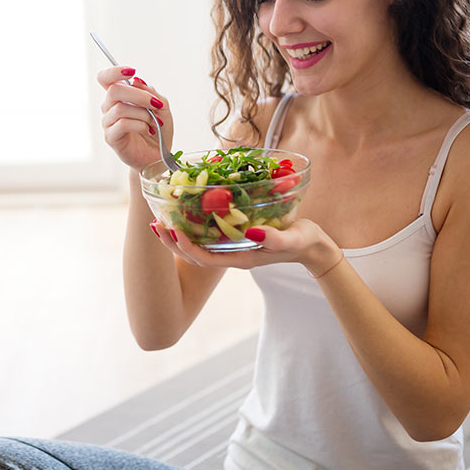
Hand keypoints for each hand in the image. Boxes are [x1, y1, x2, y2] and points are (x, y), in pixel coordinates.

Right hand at [97, 67, 172, 170]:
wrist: (159, 156)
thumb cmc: (159, 130)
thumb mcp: (161, 106)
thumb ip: (150, 92)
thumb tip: (136, 81)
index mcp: (119, 97)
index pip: (105, 78)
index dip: (114, 71)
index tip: (131, 71)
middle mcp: (110, 108)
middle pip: (114, 90)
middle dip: (139, 95)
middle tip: (156, 104)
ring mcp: (108, 123)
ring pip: (120, 108)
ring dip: (143, 113)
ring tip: (156, 122)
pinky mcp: (111, 138)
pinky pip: (122, 124)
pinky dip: (140, 124)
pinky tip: (149, 130)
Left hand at [148, 216, 341, 274]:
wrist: (313, 246)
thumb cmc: (303, 242)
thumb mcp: (293, 239)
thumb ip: (274, 238)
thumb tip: (251, 232)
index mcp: (240, 258)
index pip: (203, 258)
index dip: (184, 246)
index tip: (171, 229)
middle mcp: (231, 255)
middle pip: (194, 254)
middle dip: (173, 242)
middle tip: (156, 223)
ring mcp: (232, 248)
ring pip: (198, 245)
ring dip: (179, 233)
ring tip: (162, 218)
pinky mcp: (236, 237)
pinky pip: (208, 235)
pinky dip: (193, 225)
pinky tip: (186, 211)